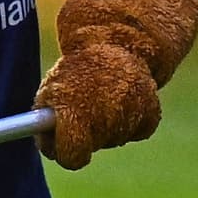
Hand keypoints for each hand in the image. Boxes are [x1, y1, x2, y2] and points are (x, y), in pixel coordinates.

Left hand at [35, 38, 160, 169]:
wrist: (118, 40)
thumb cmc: (79, 68)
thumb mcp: (53, 88)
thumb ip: (46, 120)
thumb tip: (45, 145)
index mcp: (77, 115)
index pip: (72, 157)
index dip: (66, 151)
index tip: (64, 141)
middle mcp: (106, 119)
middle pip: (94, 146)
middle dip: (86, 134)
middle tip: (83, 111)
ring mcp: (132, 118)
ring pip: (115, 137)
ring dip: (108, 125)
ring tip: (104, 95)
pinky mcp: (152, 116)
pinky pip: (137, 130)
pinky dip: (131, 119)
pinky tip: (124, 98)